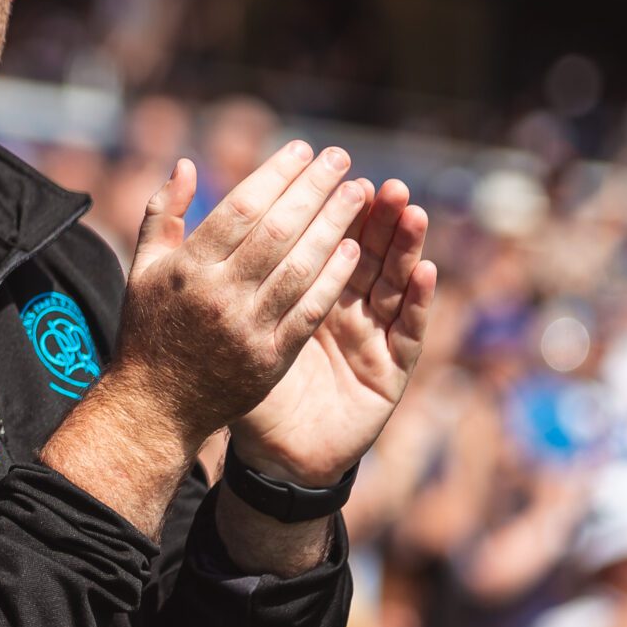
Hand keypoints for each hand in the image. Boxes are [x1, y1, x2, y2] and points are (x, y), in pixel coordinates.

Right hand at [111, 142, 370, 444]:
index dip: (276, 175)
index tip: (303, 149)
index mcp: (187, 268)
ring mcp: (246, 330)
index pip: (240, 208)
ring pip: (299, 267)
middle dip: (313, 190)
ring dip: (333, 226)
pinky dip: (333, 279)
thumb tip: (188, 162)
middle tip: (341, 158)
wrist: (154, 407)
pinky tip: (355, 249)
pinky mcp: (269, 360)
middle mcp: (218, 296)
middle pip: (276, 231)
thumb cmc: (149, 329)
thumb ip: (163, 213)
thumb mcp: (142, 267)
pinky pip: (309, 312)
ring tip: (358, 193)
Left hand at [230, 178, 435, 486]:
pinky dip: (418, 302)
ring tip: (410, 211)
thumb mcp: (235, 327)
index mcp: (308, 293)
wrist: (276, 455)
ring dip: (405, 247)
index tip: (333, 171)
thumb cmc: (250, 387)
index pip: (326, 239)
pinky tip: (424, 271)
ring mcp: (373, 338)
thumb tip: (202, 235)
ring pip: (394, 283)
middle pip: (369, 253)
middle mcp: (348, 309)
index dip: (332, 208)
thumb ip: (224, 281)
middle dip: (376, 217)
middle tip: (383, 182)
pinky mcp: (391, 371)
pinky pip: (408, 333)